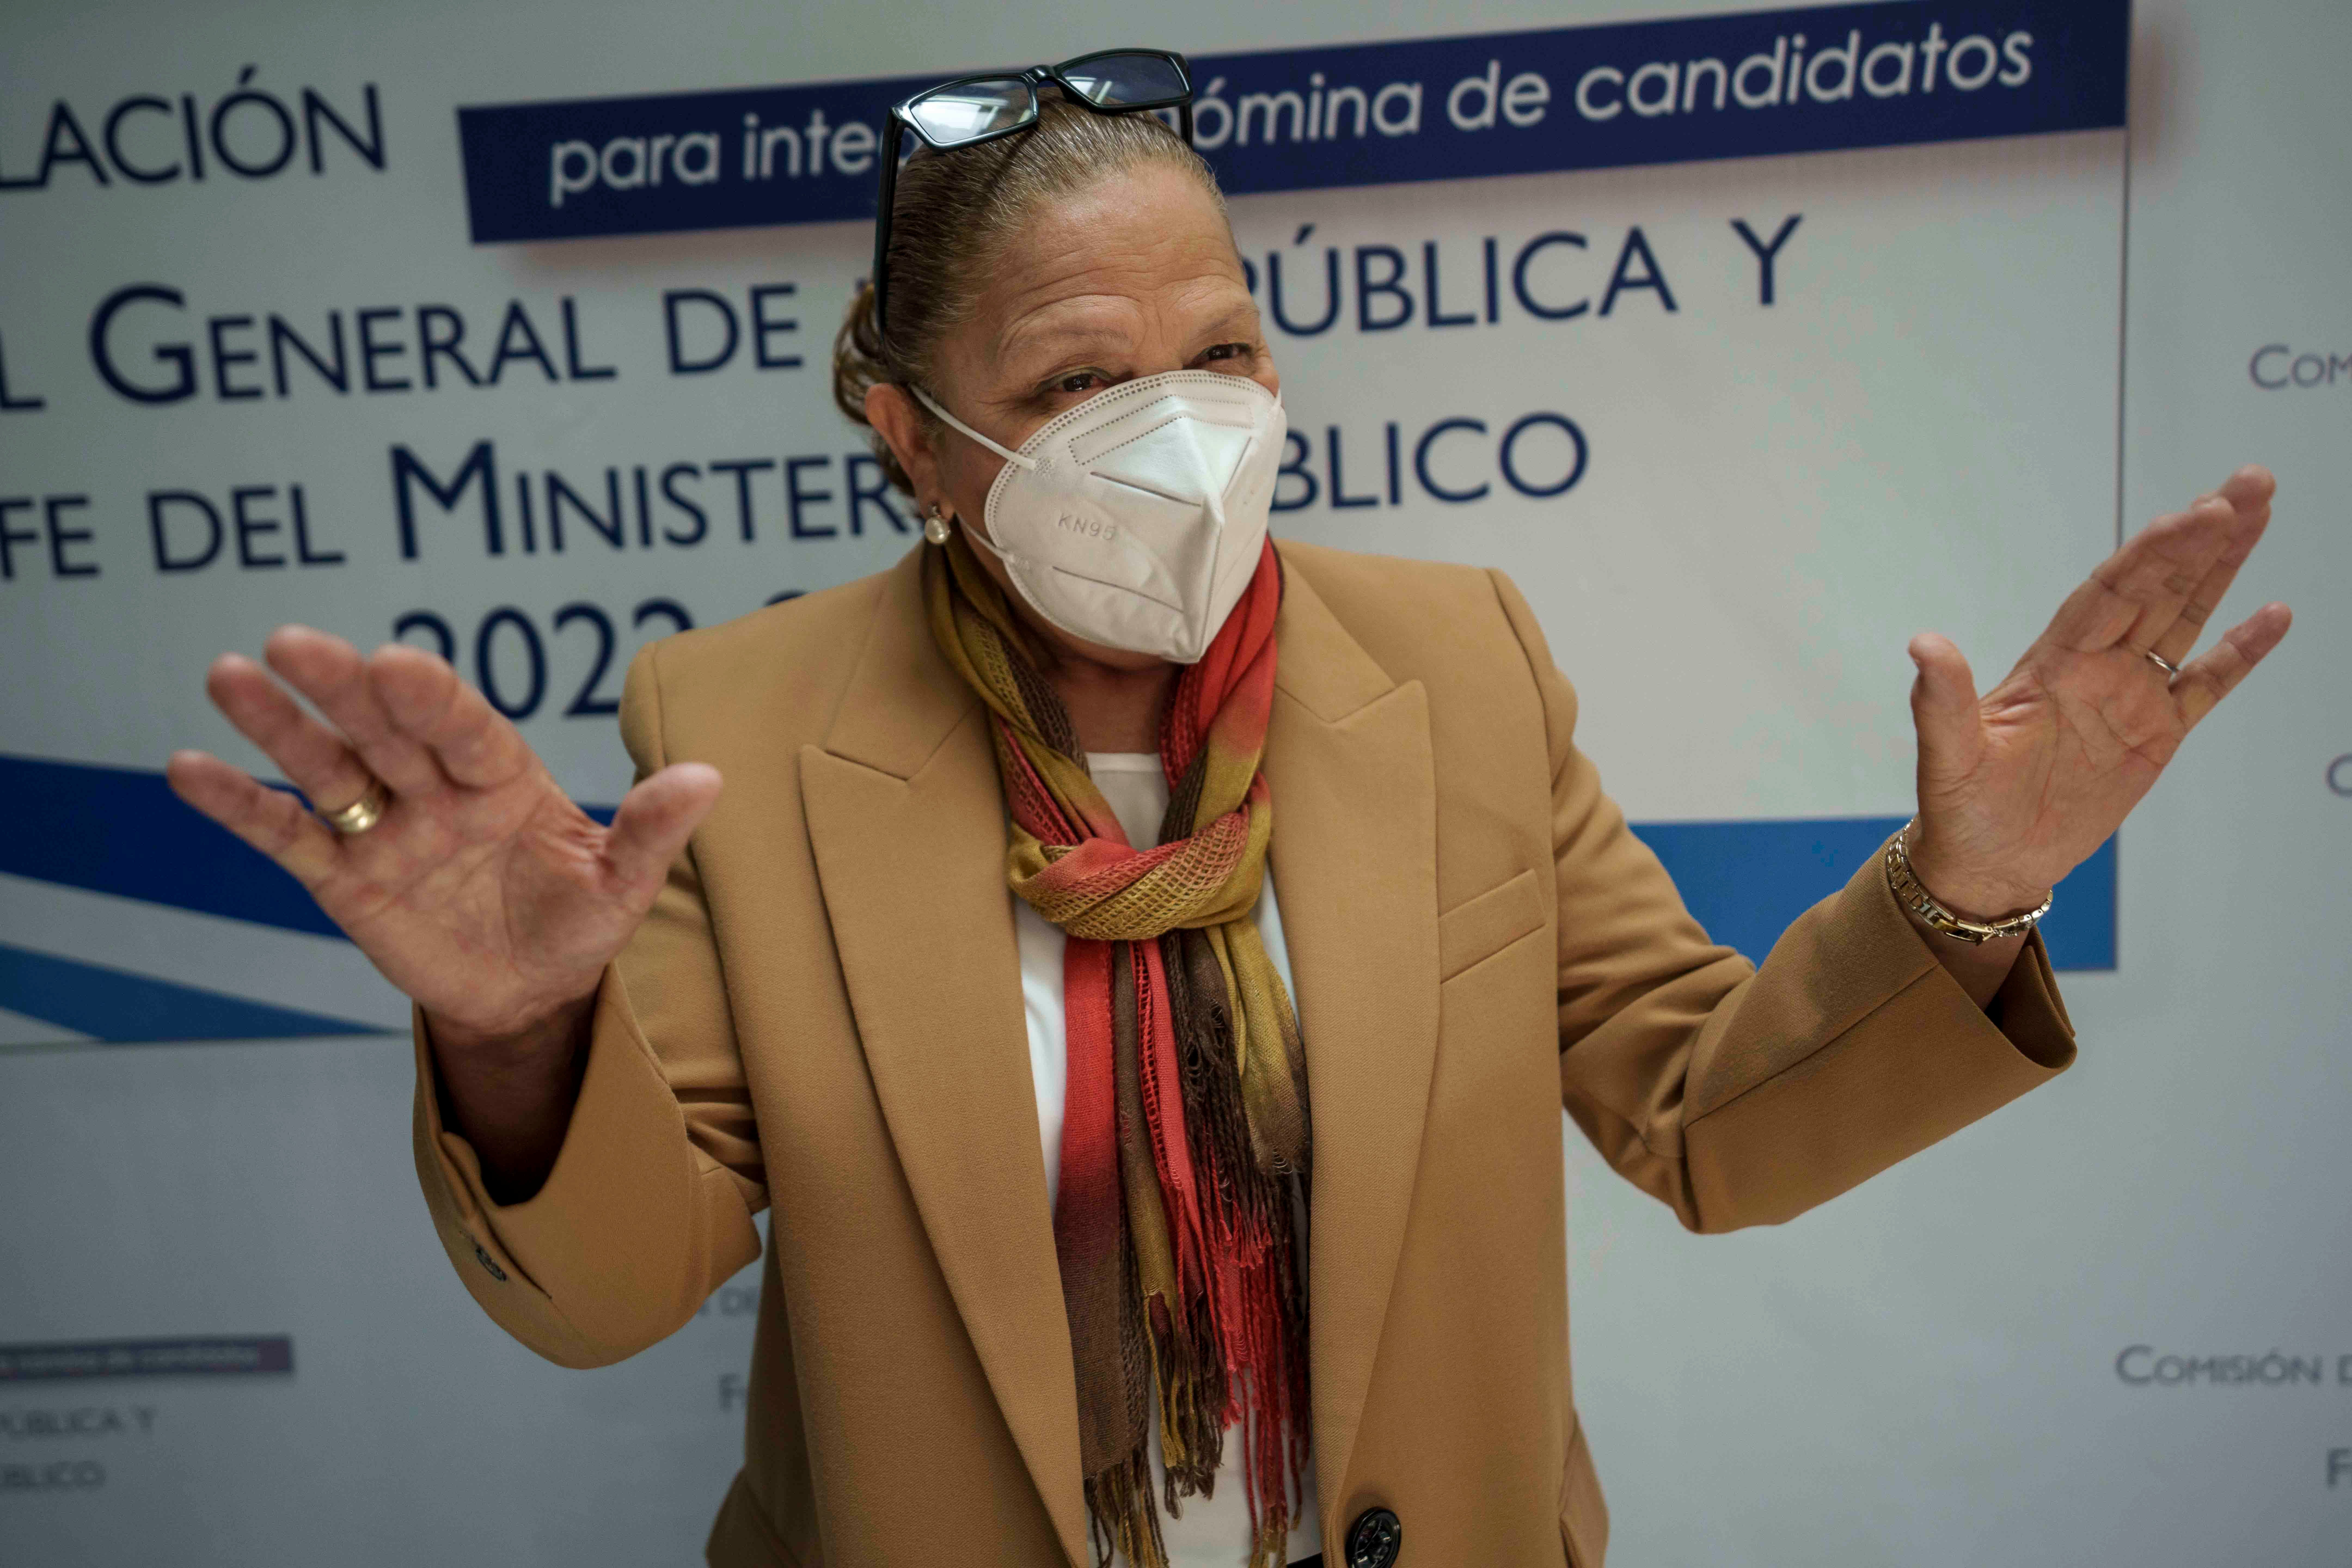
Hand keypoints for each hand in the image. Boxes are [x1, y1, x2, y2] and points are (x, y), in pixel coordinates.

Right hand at [167, 627, 719, 1053]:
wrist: (533, 991)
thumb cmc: (579, 924)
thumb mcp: (623, 886)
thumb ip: (652, 832)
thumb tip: (709, 777)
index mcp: (502, 780)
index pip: (464, 728)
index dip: (431, 697)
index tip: (395, 662)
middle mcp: (434, 789)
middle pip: (385, 730)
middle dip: (342, 689)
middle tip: (294, 643)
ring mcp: (383, 830)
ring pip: (326, 766)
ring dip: (277, 724)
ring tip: (229, 673)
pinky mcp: (343, 878)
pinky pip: (286, 836)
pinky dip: (240, 805)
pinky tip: (188, 767)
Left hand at [1904, 465, 2291, 918]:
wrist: (1986, 860)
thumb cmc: (1960, 807)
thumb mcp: (1947, 756)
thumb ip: (1941, 701)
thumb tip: (1923, 645)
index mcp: (2052, 663)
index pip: (2112, 591)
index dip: (2155, 551)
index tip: (2197, 512)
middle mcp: (2096, 667)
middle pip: (2157, 585)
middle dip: (2202, 536)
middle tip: (2249, 483)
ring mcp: (2131, 696)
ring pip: (2186, 616)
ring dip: (2223, 568)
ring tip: (2258, 512)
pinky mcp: (2157, 734)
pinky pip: (2206, 684)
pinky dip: (2241, 651)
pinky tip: (2274, 614)